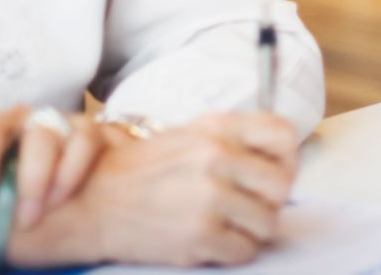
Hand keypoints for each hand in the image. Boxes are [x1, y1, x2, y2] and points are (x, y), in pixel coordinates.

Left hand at [0, 105, 111, 230]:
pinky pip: (80, 142)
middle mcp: (16, 124)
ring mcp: (56, 125)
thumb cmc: (28, 213)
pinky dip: (68, 174)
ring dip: (31, 181)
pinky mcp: (91, 133)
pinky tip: (60, 199)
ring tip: (30, 217)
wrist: (94, 215)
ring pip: (39, 134)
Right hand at [5, 112, 299, 268]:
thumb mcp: (189, 136)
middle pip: (282, 186)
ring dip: (252, 230)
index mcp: (218, 128)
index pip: (284, 135)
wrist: (93, 202)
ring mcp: (210, 198)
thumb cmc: (141, 171)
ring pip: (267, 224)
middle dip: (271, 202)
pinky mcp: (200, 235)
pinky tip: (212, 241)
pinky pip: (244, 251)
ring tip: (227, 225)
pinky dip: (233, 251)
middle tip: (251, 207)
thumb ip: (232, 141)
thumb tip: (277, 161)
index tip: (275, 171)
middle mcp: (217, 158)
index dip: (287, 158)